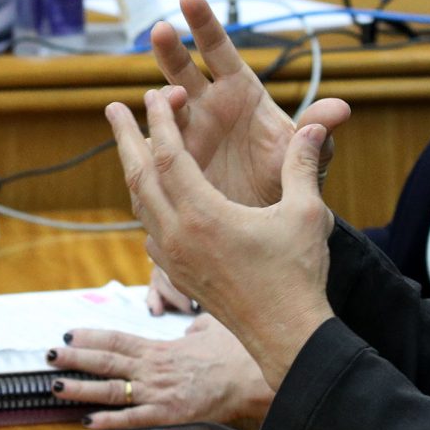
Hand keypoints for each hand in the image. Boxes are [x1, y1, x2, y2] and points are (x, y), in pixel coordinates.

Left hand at [49, 316, 273, 428]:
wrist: (251, 377)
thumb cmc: (235, 352)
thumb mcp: (210, 329)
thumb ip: (194, 328)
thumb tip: (191, 326)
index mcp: (160, 348)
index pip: (118, 339)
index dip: (91, 337)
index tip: (68, 334)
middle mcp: (152, 368)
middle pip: (106, 361)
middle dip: (74, 359)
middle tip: (47, 356)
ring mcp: (157, 392)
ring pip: (111, 389)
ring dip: (81, 389)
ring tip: (56, 387)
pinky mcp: (167, 414)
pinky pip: (132, 418)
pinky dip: (108, 421)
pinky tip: (87, 423)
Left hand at [106, 89, 335, 383]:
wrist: (285, 336)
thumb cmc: (297, 275)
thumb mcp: (305, 212)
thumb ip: (304, 163)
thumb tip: (316, 125)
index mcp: (203, 214)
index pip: (169, 155)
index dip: (160, 121)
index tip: (154, 94)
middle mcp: (178, 234)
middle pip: (139, 175)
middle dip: (125, 137)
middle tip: (112, 109)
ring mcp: (174, 257)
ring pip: (140, 204)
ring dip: (132, 170)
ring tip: (129, 146)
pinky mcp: (178, 273)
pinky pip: (150, 229)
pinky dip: (146, 203)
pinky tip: (154, 197)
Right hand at [146, 0, 350, 206]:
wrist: (270, 226)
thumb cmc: (290, 180)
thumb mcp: (309, 156)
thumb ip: (318, 132)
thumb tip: (341, 109)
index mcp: (241, 92)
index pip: (220, 51)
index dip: (204, 24)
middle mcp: (210, 106)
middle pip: (183, 69)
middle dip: (170, 49)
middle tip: (160, 30)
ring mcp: (188, 133)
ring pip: (165, 106)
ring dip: (162, 98)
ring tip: (168, 98)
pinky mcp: (174, 161)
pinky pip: (156, 146)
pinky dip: (149, 140)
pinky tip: (145, 138)